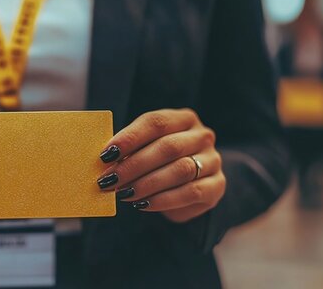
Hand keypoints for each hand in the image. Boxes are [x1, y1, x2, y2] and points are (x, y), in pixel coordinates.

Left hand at [95, 109, 224, 222]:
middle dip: (134, 164)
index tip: (106, 154)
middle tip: (110, 179)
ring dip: (146, 184)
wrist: (191, 185)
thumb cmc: (160, 162)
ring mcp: (213, 160)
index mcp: (183, 119)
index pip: (156, 122)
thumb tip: (104, 160)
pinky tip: (143, 204)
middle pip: (167, 147)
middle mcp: (202, 136)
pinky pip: (190, 192)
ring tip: (124, 193)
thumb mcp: (147, 148)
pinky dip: (163, 200)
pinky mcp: (217, 186)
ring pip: (180, 170)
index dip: (130, 138)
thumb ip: (130, 150)